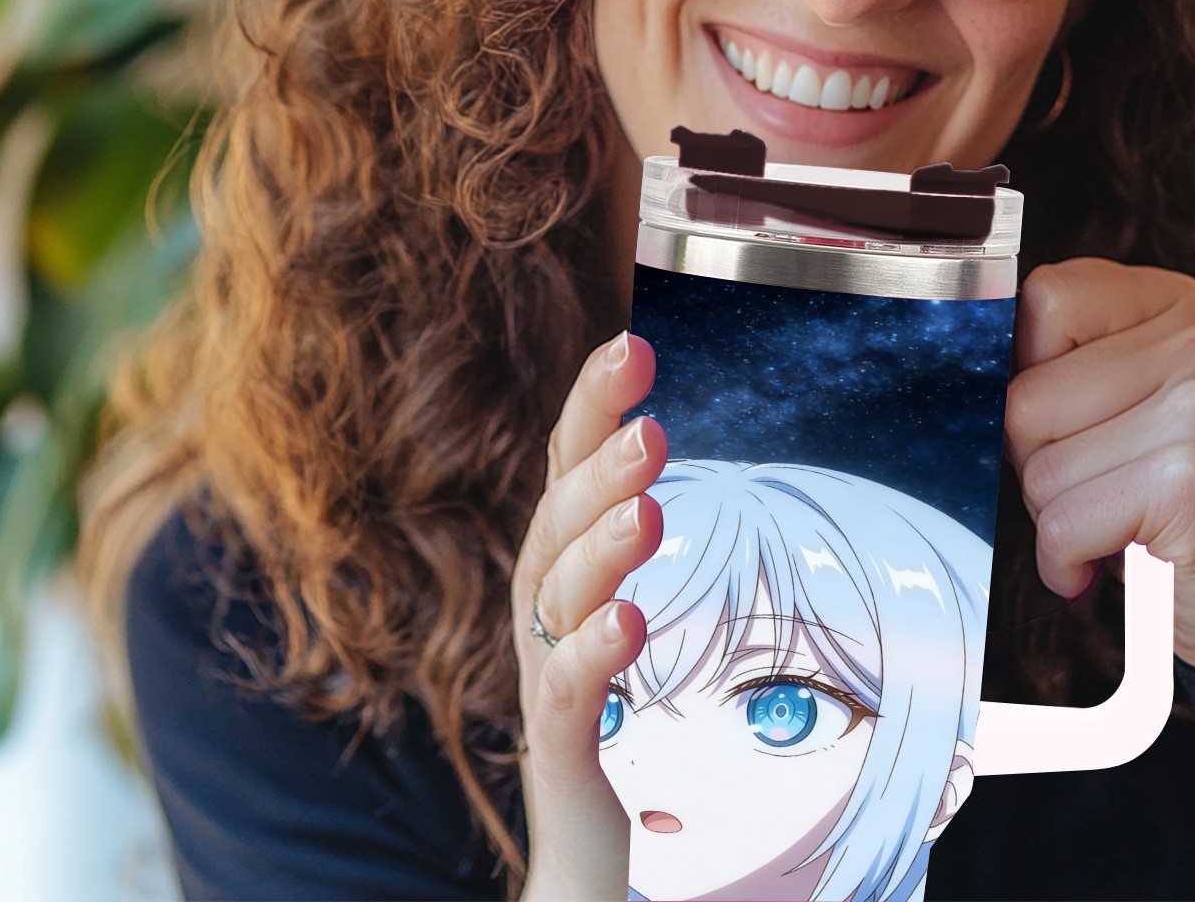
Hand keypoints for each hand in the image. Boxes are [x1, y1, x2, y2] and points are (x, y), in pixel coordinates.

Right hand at [510, 331, 665, 899]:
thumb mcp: (614, 614)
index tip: (631, 344)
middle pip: (555, 527)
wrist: (582, 855)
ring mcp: (546, 683)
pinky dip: (591, 656)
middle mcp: (543, 616)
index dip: (588, 409)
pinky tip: (628, 622)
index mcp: (561, 575)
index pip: (566, 476)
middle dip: (596, 466)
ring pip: (556, 602)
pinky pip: (566, 700)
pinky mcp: (562, 756)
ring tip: (651, 504)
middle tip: (651, 423)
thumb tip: (648, 425)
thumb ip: (618, 537)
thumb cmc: (607, 721)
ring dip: (600, 546)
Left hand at [1006, 259, 1194, 671]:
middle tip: (1105, 490)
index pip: (1043, 299)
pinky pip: (1063, 524)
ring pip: (1037, 466)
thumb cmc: (1180, 505)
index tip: (1073, 423)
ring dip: (1057, 518)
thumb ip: (1066, 364)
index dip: (1030, 375)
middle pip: (1025, 397)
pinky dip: (1068, 562)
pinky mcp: (1192, 481)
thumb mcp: (1129, 406)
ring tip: (1120, 524)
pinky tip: (1114, 564)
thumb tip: (966, 367)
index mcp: (1176, 304)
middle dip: (1040, 462)